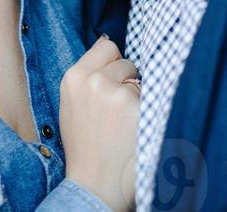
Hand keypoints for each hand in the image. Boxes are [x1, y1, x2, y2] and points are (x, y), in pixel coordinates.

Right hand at [59, 35, 139, 211]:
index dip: (113, 65)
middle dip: (127, 82)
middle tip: (116, 115)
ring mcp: (117, 94)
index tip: (112, 84)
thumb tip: (108, 40)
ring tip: (125, 125)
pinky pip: (153, 99)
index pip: (107, 46)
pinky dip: (149, 113)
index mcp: (73, 78)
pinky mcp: (137, 109)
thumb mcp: (72, 104)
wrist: (95, 186)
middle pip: (126, 62)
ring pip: (141, 81)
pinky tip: (136, 132)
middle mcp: (94, 81)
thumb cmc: (85, 146)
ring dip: (139, 98)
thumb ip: (88, 72)